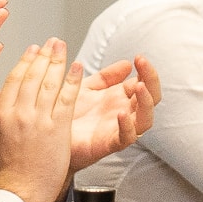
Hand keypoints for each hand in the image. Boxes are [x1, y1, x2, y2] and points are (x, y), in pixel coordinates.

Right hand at [0, 41, 83, 201]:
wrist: (20, 191)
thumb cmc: (6, 170)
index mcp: (0, 114)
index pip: (13, 80)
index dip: (25, 62)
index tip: (33, 50)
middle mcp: (18, 113)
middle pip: (32, 76)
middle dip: (43, 56)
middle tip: (51, 42)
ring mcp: (38, 120)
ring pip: (49, 83)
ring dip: (58, 62)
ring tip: (63, 48)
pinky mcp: (57, 129)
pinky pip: (67, 99)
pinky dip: (73, 81)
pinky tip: (78, 68)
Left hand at [68, 55, 157, 171]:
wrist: (51, 136)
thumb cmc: (69, 114)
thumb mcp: (87, 89)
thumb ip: (106, 77)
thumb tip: (127, 64)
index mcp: (120, 98)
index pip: (144, 82)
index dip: (145, 70)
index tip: (139, 57)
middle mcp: (124, 112)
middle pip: (151, 98)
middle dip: (151, 80)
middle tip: (143, 64)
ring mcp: (119, 129)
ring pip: (145, 120)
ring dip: (146, 103)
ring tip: (140, 87)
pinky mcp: (109, 144)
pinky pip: (126, 138)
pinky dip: (127, 126)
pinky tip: (121, 113)